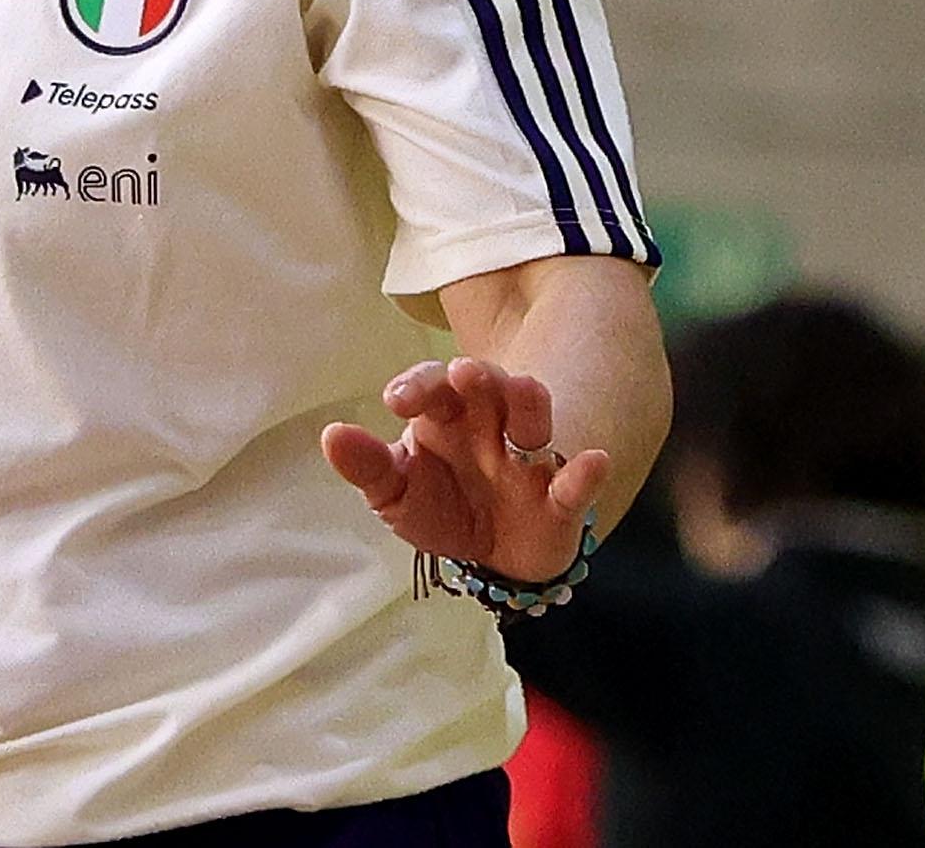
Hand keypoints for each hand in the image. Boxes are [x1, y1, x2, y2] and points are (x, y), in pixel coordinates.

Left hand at [320, 356, 609, 582]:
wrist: (493, 553)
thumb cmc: (439, 504)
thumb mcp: (395, 491)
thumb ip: (368, 466)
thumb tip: (331, 435)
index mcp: (445, 416)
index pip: (431, 386)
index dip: (417, 386)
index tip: (397, 400)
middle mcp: (489, 425)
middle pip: (487, 386)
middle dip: (478, 377)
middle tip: (464, 372)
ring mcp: (527, 458)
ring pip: (534, 418)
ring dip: (529, 404)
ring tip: (524, 392)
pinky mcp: (560, 499)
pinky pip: (575, 482)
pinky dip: (585, 472)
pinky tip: (594, 460)